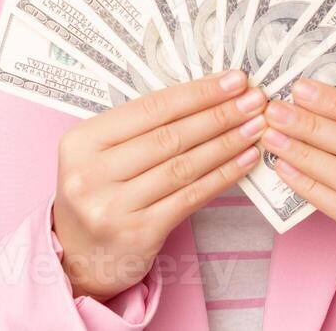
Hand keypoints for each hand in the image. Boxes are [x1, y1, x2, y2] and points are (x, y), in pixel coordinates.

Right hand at [52, 70, 267, 299]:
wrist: (79, 256)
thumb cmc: (100, 191)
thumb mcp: (102, 152)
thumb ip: (142, 126)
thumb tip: (207, 94)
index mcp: (82, 141)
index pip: (150, 108)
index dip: (197, 93)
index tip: (234, 80)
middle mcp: (91, 174)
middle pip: (169, 136)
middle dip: (219, 114)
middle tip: (255, 100)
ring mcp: (113, 208)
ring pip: (183, 166)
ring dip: (226, 143)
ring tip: (256, 127)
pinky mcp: (138, 234)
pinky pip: (190, 198)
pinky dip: (222, 176)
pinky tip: (245, 160)